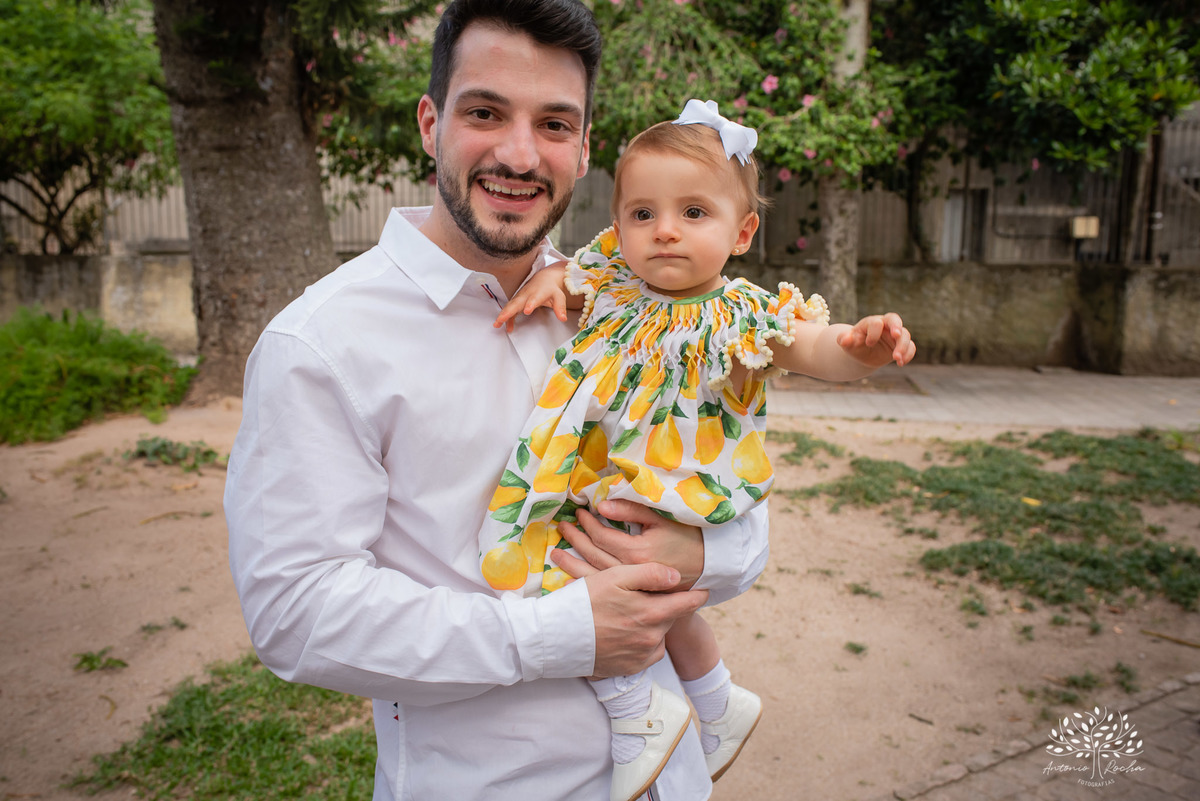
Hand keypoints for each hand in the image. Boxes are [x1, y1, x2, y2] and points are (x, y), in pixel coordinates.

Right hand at [494, 265, 569, 332]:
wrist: (544, 280)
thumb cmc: (551, 289)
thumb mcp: (559, 297)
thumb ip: (560, 307)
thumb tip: (563, 318)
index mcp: (538, 293)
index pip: (534, 298)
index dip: (530, 304)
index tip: (527, 310)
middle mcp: (527, 294)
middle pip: (516, 302)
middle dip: (509, 310)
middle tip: (502, 318)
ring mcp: (520, 298)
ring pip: (510, 306)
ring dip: (503, 315)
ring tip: (497, 324)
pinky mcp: (517, 302)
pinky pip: (510, 310)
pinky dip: (507, 318)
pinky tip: (505, 327)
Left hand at [554, 500, 704, 589]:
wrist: (708, 568)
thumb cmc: (686, 537)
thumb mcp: (661, 519)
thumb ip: (631, 511)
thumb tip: (602, 506)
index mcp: (638, 553)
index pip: (603, 536)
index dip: (589, 523)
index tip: (580, 513)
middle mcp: (632, 573)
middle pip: (594, 555)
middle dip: (576, 540)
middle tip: (563, 527)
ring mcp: (633, 588)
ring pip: (595, 575)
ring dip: (574, 563)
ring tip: (557, 552)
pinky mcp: (635, 596)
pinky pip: (604, 589)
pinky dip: (585, 582)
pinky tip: (571, 578)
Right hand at [554, 555, 708, 677]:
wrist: (556, 637)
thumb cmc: (585, 601)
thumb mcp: (616, 576)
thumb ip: (651, 574)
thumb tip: (677, 577)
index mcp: (653, 614)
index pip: (686, 604)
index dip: (697, 595)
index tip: (705, 590)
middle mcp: (652, 639)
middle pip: (670, 619)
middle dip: (665, 607)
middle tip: (650, 596)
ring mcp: (640, 656)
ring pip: (658, 636)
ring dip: (652, 625)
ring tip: (631, 614)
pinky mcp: (628, 668)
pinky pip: (645, 653)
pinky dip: (641, 642)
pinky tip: (624, 632)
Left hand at [835, 312, 915, 367]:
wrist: (862, 355)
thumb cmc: (854, 345)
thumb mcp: (847, 343)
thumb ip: (845, 340)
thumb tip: (844, 339)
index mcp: (871, 322)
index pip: (876, 322)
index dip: (874, 332)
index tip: (868, 344)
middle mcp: (885, 325)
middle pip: (894, 319)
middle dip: (896, 326)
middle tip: (896, 335)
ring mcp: (895, 335)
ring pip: (905, 334)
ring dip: (903, 346)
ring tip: (896, 359)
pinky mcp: (901, 345)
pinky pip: (911, 347)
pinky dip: (908, 355)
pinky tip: (901, 363)